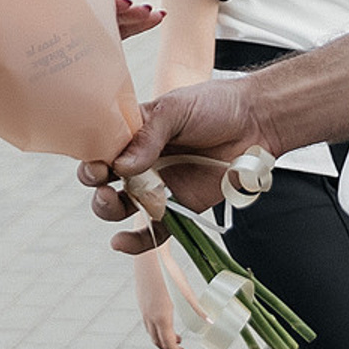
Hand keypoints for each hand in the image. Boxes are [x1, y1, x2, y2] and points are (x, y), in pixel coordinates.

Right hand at [78, 74, 259, 253]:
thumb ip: (148, 135)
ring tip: (111, 201)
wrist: (256, 120)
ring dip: (109, 209)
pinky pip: (154, 230)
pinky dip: (136, 241)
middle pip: (105, 182)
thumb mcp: (175, 109)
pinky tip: (120, 243)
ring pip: (123, 207)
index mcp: (134, 134)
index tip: (95, 162)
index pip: (102, 150)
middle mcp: (142, 162)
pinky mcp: (181, 208)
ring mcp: (159, 187)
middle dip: (96, 184)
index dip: (93, 158)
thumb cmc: (215, 105)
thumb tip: (121, 166)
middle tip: (101, 181)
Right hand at [133, 246, 188, 348]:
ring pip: (152, 333)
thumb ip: (197, 308)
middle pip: (159, 342)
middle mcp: (150, 315)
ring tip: (178, 340)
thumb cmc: (168, 271)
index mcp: (161, 316)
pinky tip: (167, 322)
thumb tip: (211, 322)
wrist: (148, 253)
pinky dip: (158, 329)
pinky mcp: (142, 300)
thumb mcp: (186, 291)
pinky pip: (149, 323)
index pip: (169, 344)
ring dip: (164, 341)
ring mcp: (143, 308)